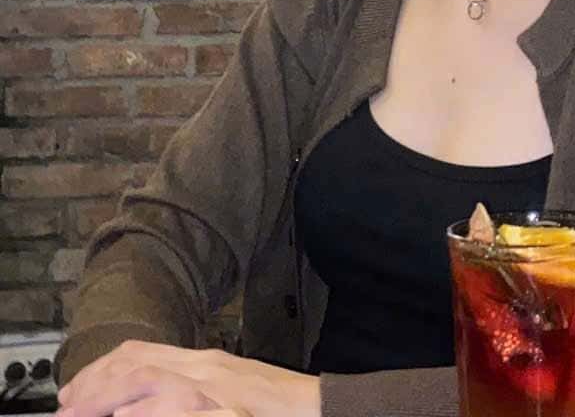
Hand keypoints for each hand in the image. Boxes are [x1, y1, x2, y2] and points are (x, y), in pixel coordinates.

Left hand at [57, 341, 319, 416]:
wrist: (319, 410)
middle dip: (94, 385)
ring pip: (147, 383)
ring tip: (79, 414)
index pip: (142, 354)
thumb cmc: (278, 408)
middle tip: (66, 406)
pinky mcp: (223, 410)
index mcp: (204, 361)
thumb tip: (150, 402)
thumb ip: (194, 389)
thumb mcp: (229, 389)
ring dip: (107, 400)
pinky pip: (174, 408)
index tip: (74, 390)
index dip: (101, 370)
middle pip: (136, 365)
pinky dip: (146, 412)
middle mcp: (204, 368)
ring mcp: (212, 389)